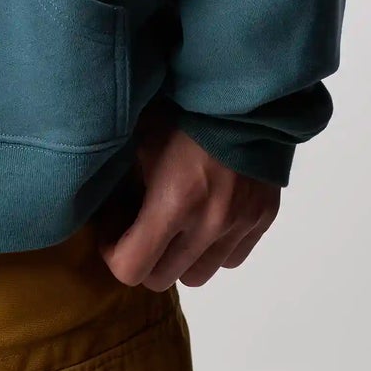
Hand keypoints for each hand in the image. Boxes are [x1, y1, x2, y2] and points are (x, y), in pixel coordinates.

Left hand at [95, 101, 280, 290]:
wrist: (241, 92)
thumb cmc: (180, 109)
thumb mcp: (139, 141)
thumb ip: (123, 186)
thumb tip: (107, 218)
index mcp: (174, 201)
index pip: (131, 268)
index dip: (113, 253)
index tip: (112, 231)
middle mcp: (210, 223)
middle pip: (162, 279)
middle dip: (143, 256)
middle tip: (139, 226)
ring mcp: (240, 224)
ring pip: (197, 275)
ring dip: (179, 257)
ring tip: (174, 222)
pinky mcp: (263, 219)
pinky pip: (230, 259)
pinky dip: (212, 248)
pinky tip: (204, 216)